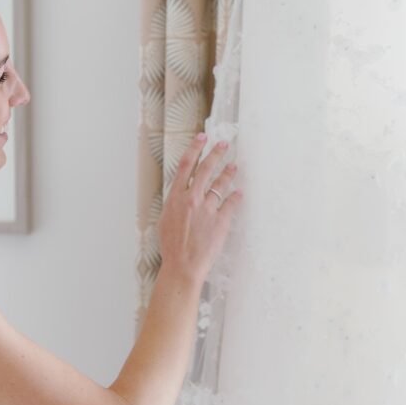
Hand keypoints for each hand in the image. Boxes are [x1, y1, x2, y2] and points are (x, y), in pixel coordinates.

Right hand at [156, 133, 241, 283]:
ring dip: (228, 173)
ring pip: (220, 184)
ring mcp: (207, 209)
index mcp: (175, 198)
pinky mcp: (220, 221)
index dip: (194, 148)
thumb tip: (181, 195)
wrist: (182, 266)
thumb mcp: (166, 221)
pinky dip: (236, 197)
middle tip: (223, 145)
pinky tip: (239, 193)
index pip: (186, 166)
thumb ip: (175, 205)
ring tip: (233, 166)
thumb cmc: (172, 247)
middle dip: (215, 153)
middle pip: (205, 169)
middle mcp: (191, 199)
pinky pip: (231, 203)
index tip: (201, 138)